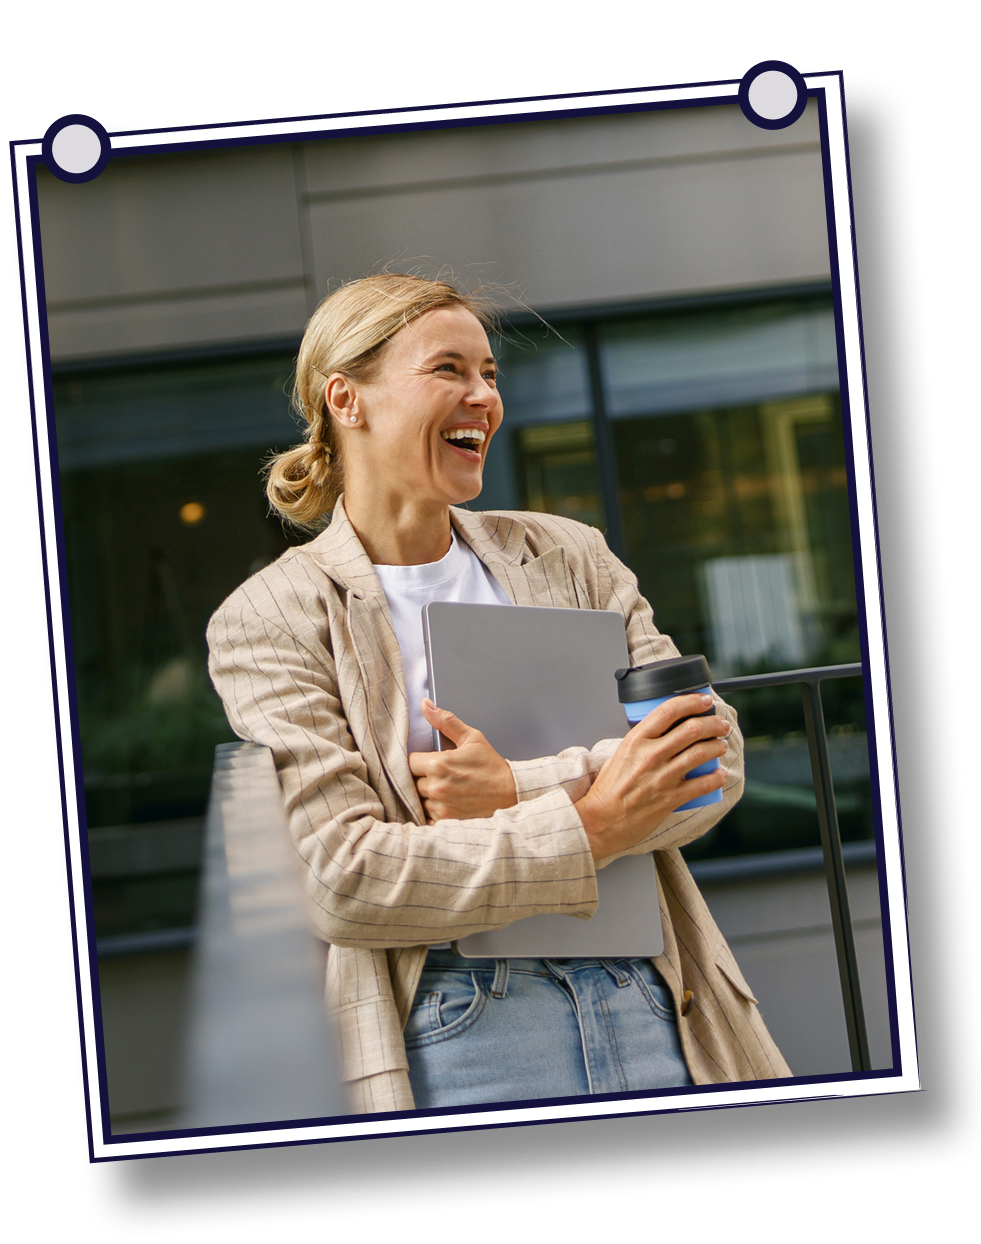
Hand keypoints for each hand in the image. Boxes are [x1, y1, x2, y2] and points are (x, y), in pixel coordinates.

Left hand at [409, 700, 517, 822]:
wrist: (511, 793)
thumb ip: (445, 721)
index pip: (409, 762)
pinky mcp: (445, 821)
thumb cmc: (491, 766)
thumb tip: (426, 705)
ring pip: (418, 799)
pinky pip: (426, 815)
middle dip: (422, 777)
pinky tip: (446, 802)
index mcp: (439, 764)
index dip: (418, 761)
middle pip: (412, 781)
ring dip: (427, 794)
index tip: (429, 762)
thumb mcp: (472, 738)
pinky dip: (432, 810)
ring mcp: (440, 806)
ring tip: (445, 789)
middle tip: (440, 775)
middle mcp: (436, 786)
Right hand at [575, 693, 729, 863]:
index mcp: (635, 741)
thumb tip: (657, 738)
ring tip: (721, 745)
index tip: (703, 700)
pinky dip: (716, 777)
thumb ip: (638, 746)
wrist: (599, 822)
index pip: (668, 711)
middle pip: (691, 729)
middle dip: (712, 723)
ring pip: (701, 753)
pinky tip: (720, 774)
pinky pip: (702, 784)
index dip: (691, 702)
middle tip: (720, 724)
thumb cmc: (605, 792)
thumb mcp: (616, 757)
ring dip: (717, 746)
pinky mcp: (671, 799)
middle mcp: (651, 755)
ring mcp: (662, 777)